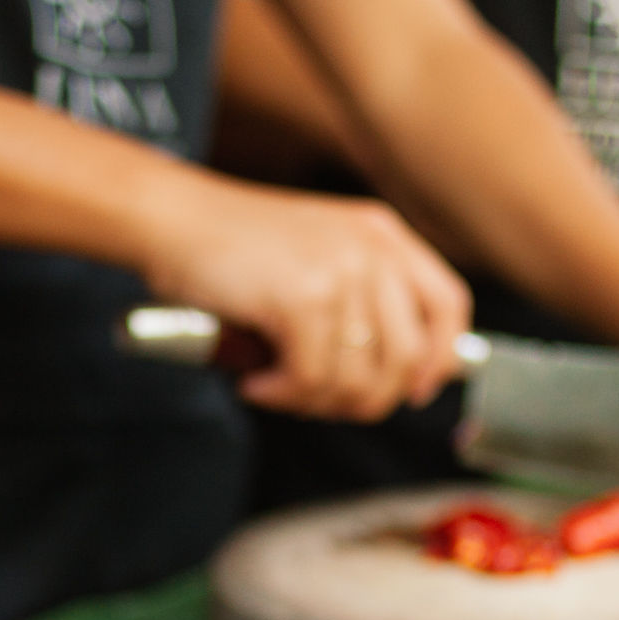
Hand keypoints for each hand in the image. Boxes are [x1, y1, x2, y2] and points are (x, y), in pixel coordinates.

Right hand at [140, 178, 469, 419]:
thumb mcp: (316, 256)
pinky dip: (281, 395)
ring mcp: (341, 271)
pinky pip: (312, 380)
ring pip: (358, 379)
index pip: (449, 305)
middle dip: (364, 398)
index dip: (439, 360)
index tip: (413, 390)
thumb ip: (362, 300)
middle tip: (318, 400)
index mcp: (383, 234)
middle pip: (406, 358)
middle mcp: (372, 248)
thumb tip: (400, 379)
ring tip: (277, 387)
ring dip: (314, 402)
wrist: (170, 217)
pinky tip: (255, 382)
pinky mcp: (303, 299)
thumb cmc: (231, 246)